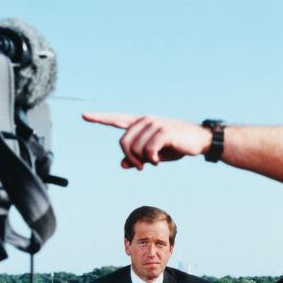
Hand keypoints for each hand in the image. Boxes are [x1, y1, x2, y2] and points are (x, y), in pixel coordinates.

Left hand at [83, 112, 213, 169]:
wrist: (198, 140)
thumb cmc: (175, 146)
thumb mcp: (155, 154)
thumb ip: (138, 158)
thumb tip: (123, 164)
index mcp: (140, 123)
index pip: (116, 119)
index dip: (100, 118)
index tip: (84, 116)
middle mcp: (145, 120)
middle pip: (123, 142)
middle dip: (130, 158)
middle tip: (139, 167)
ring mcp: (154, 124)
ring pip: (135, 148)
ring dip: (143, 161)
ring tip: (153, 162)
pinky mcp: (163, 130)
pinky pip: (148, 150)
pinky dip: (152, 159)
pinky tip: (158, 161)